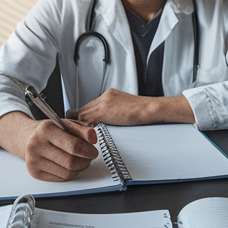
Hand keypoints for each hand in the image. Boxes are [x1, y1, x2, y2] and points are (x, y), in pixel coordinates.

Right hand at [0, 113, 98, 181]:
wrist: (27, 138)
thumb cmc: (49, 131)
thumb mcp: (65, 124)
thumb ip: (82, 129)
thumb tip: (93, 138)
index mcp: (46, 130)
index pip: (73, 146)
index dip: (88, 151)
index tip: (94, 152)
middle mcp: (37, 145)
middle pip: (71, 162)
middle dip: (85, 161)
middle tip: (89, 157)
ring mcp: (34, 161)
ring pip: (67, 173)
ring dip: (79, 169)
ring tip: (81, 161)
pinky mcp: (35, 172)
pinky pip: (61, 178)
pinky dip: (70, 174)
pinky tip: (70, 166)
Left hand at [70, 89, 194, 126]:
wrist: (149, 109)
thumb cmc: (141, 112)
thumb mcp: (124, 108)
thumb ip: (113, 112)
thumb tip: (104, 122)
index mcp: (110, 94)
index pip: (90, 105)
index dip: (85, 116)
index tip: (82, 124)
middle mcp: (105, 96)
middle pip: (84, 108)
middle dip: (81, 120)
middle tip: (78, 130)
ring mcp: (103, 102)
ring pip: (83, 113)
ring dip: (81, 124)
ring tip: (81, 133)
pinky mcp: (104, 109)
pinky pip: (86, 118)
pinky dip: (84, 125)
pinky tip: (85, 132)